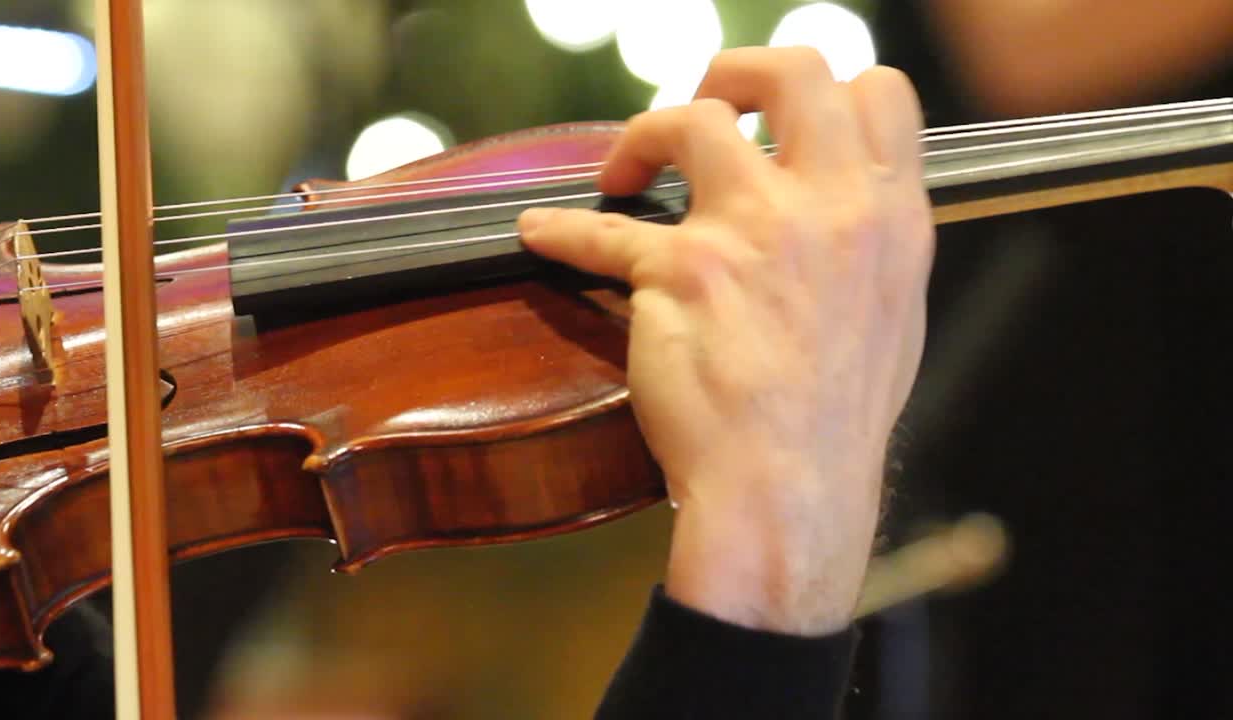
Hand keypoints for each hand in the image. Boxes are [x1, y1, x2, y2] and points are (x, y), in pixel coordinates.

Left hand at [519, 47, 933, 634]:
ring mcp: (755, 234)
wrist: (788, 495)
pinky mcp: (681, 273)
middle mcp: (830, 210)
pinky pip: (599, 230)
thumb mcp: (892, 320)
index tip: (777, 114)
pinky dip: (560, 230)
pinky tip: (539, 232)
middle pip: (792, 70)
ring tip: (619, 174)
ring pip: (691, 120)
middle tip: (703, 106)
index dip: (821, 88)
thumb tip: (846, 204)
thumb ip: (869, 246)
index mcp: (890, 219)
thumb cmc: (833, 424)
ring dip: (642, 137)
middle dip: (735, 71)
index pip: (880, 94)